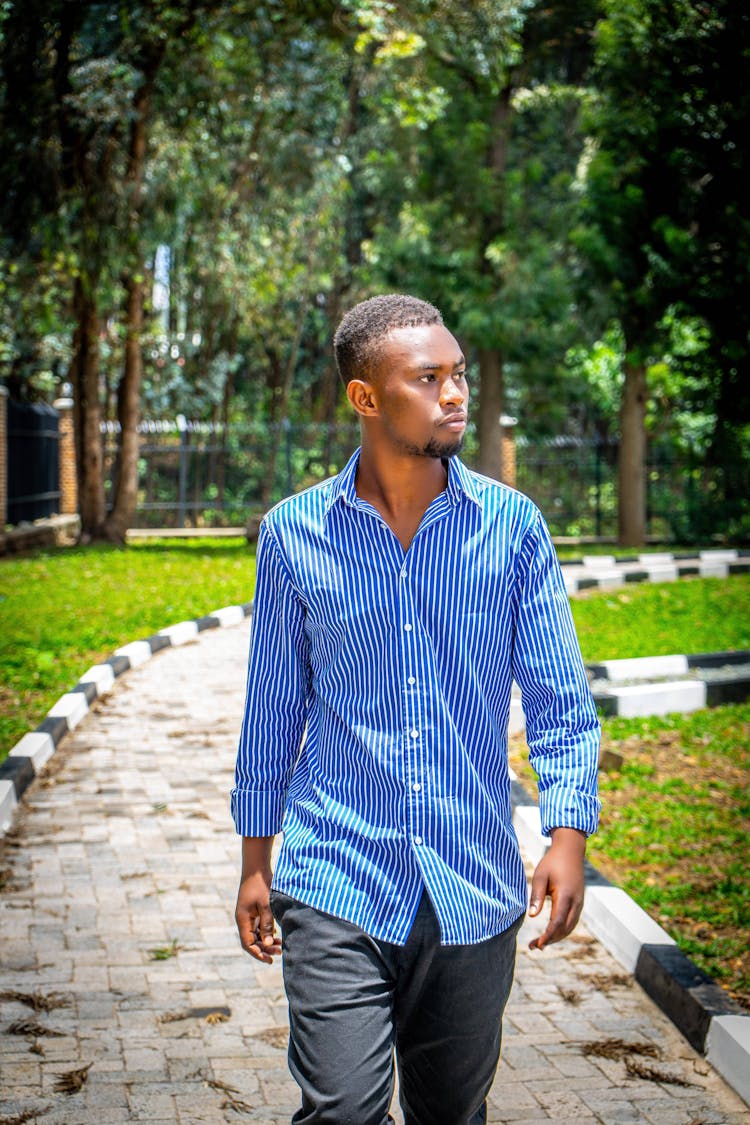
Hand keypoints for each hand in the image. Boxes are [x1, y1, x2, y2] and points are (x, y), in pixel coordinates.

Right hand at [235, 837, 280, 963]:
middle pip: (251, 941)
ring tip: (280, 945)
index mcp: (243, 920)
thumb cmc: (261, 885)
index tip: (270, 960)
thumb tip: (267, 945)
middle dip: (264, 949)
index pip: (248, 944)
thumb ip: (267, 925)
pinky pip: (258, 927)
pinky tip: (276, 934)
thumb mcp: (266, 905)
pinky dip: (266, 933)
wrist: (257, 867)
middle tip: (279, 953)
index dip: (258, 954)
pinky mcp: (253, 910)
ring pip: (255, 935)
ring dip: (266, 942)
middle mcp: (243, 919)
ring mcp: (247, 915)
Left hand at [527, 827, 585, 950]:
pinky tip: (551, 932)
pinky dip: (562, 930)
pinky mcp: (579, 902)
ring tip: (540, 943)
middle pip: (564, 929)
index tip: (537, 944)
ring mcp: (579, 903)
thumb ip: (536, 895)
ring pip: (570, 927)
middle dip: (550, 940)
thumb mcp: (540, 876)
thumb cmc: (552, 862)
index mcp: (566, 896)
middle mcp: (576, 902)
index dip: (548, 935)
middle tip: (534, 946)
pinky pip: (572, 921)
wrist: (570, 851)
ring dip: (556, 937)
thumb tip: (531, 916)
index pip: (557, 922)